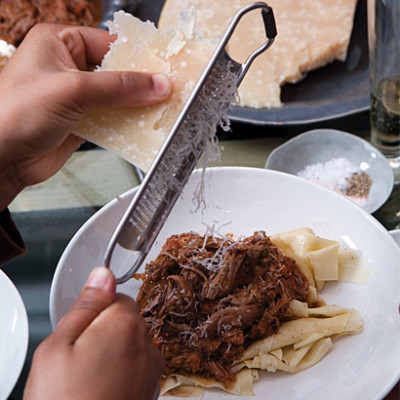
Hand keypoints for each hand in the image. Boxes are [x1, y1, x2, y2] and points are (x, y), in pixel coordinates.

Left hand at [0, 23, 171, 209]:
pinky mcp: (82, 122)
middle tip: (165, 91)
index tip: (163, 68)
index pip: (109, 43)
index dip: (137, 56)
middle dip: (140, 84)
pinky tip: (141, 127)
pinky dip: (126, 124)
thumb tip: (156, 84)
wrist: (1, 160)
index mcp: (59, 43)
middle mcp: (69, 68)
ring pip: (117, 98)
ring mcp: (76, 97)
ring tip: (159, 110)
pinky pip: (112, 119)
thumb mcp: (73, 90)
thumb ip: (118, 87)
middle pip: (116, 72)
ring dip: (136, 106)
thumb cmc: (14, 114)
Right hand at [24, 267, 164, 399]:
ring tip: (88, 378)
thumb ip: (85, 304)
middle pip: (124, 319)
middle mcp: (147, 343)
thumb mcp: (58, 346)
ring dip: (112, 351)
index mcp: (126, 324)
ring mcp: (152, 368)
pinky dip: (121, 370)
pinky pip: (136, 365)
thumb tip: (102, 274)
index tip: (80, 331)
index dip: (93, 311)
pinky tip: (100, 389)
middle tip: (78, 358)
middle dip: (103, 330)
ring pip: (130, 342)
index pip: (116, 295)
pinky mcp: (151, 388)